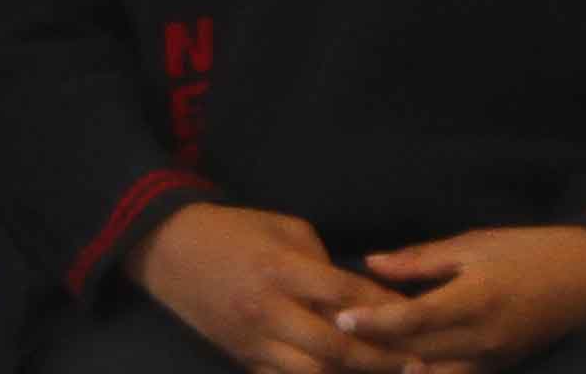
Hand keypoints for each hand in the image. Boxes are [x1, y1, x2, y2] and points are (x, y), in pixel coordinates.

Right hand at [135, 203, 409, 373]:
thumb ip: (319, 261)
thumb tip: (352, 293)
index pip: (346, 296)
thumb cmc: (232, 229)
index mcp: (283, 269)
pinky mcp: (241, 358)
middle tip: (416, 366)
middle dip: (378, 359)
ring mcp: (254, 340)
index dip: (385, 311)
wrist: (168, 249)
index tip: (417, 320)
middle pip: (335, 346)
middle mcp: (270, 311)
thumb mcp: (281, 226)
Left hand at [346, 226, 585, 366]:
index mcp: (475, 298)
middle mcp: (482, 338)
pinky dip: (422, 372)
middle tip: (334, 335)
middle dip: (373, 347)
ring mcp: (490, 360)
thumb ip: (420, 259)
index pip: (414, 319)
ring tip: (358, 353)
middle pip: (415, 353)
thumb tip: (371, 264)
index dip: (374, 321)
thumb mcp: (474, 243)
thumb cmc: (527, 251)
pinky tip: (396, 362)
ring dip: (394, 366)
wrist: (584, 280)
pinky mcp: (495, 370)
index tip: (339, 315)